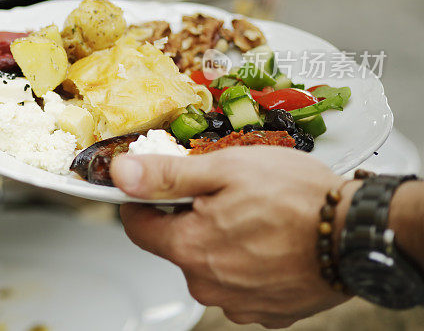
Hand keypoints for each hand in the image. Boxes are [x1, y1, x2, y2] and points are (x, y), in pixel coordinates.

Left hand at [112, 146, 355, 327]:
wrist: (359, 234)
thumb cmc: (298, 197)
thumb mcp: (224, 168)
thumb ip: (167, 175)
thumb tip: (121, 174)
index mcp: (189, 248)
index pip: (137, 226)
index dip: (145, 200)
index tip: (160, 185)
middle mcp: (207, 284)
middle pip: (176, 244)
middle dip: (190, 216)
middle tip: (224, 193)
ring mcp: (238, 303)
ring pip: (209, 263)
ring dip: (221, 239)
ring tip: (255, 216)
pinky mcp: (267, 312)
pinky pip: (240, 282)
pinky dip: (248, 262)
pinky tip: (271, 242)